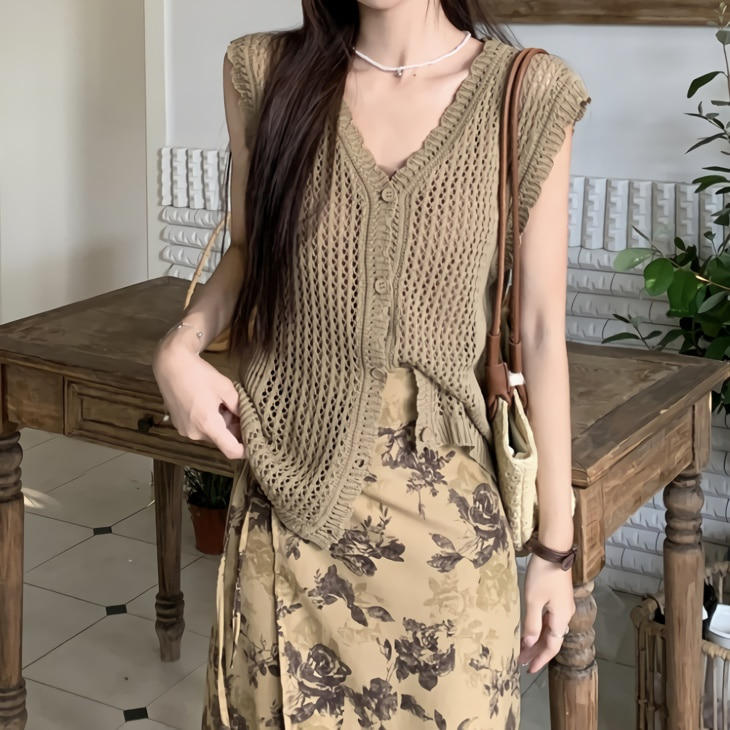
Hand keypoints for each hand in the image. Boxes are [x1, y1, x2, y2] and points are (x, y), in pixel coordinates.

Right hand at [152, 334, 245, 460]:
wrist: (171, 365)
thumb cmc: (199, 374)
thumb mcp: (226, 388)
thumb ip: (239, 408)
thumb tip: (248, 419)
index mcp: (208, 425)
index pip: (231, 451)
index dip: (245, 450)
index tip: (254, 442)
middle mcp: (195, 433)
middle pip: (221, 440)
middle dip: (233, 429)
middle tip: (238, 410)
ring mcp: (185, 430)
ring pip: (211, 433)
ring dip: (221, 423)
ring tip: (221, 402)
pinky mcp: (179, 424)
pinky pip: (199, 428)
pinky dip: (208, 421)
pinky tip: (208, 403)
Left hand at [518, 553, 574, 673]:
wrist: (554, 550)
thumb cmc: (543, 575)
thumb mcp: (533, 600)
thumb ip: (532, 623)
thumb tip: (529, 644)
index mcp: (561, 618)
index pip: (552, 646)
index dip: (540, 659)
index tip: (528, 669)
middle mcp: (565, 615)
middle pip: (552, 639)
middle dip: (536, 651)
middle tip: (521, 661)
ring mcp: (563, 605)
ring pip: (550, 629)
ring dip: (537, 639)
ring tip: (522, 648)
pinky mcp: (558, 597)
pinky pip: (550, 619)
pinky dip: (540, 627)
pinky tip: (531, 629)